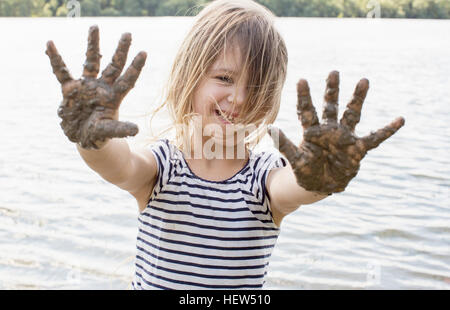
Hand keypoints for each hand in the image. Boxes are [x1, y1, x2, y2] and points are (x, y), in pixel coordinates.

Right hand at [46, 25, 146, 148]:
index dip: (135, 67)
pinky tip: (50, 44)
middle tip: (128, 34)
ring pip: (91, 62)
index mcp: (114, 97)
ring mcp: (87, 86)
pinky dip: (56, 59)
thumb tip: (136, 130)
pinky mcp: (70, 89)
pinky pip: (62, 72)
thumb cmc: (98, 134)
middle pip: (114, 65)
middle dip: (121, 50)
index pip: (127, 80)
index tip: (144, 53)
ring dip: (93, 45)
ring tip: (95, 27)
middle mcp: (102, 88)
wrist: (81, 137)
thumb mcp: (107, 131)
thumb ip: (119, 129)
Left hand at [268, 71, 404, 193]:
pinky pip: (375, 139)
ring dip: (358, 99)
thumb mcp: (296, 160)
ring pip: (352, 114)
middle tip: (333, 72)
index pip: (307, 111)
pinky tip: (400, 119)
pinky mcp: (357, 149)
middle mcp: (329, 130)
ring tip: (363, 80)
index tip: (302, 79)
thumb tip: (270, 128)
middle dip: (332, 90)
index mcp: (312, 132)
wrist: (320, 185)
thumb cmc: (306, 170)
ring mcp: (344, 138)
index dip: (305, 96)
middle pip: (331, 106)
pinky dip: (387, 130)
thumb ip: (285, 145)